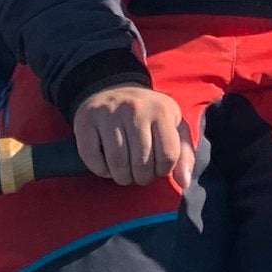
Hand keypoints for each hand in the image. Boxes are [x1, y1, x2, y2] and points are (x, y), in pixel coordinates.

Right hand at [73, 84, 197, 190]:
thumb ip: (184, 154)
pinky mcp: (86, 121)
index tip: (157, 166)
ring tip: (125, 171)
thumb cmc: (149, 115)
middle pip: (141, 164)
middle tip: (139, 172)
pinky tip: (108, 163)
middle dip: (142, 177)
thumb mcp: (173, 126)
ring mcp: (109, 114)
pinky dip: (101, 170)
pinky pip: (93, 160)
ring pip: (117, 165)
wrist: (113, 88)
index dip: (163, 170)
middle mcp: (135, 109)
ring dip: (122, 177)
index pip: (168, 157)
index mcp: (161, 110)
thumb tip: (184, 183)